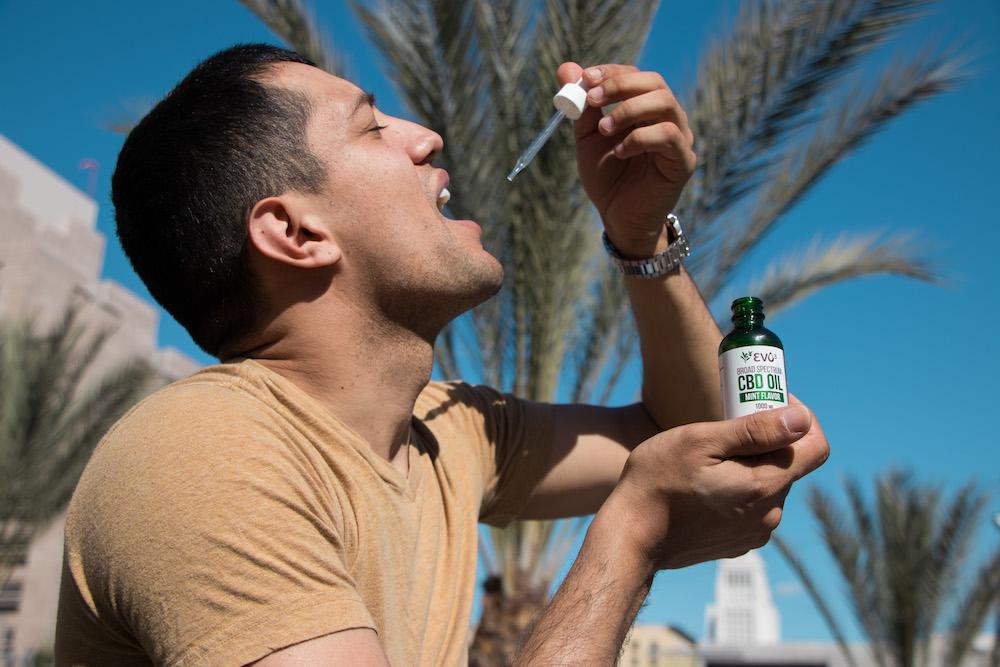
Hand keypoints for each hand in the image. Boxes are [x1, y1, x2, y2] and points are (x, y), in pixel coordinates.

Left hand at [557, 62, 696, 258]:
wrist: (618, 217)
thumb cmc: (607, 177)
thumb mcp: (587, 138)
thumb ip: (580, 106)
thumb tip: (566, 68)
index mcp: (646, 108)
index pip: (636, 75)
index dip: (611, 72)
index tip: (585, 79)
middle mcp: (667, 117)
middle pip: (654, 82)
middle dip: (621, 85)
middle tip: (593, 98)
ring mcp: (679, 137)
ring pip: (666, 104)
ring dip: (630, 110)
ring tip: (603, 128)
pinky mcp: (683, 161)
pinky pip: (669, 137)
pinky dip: (640, 138)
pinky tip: (619, 152)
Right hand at [598, 402, 828, 569]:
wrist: (631, 537)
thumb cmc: (657, 481)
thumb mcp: (700, 441)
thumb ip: (755, 430)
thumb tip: (802, 419)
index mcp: (765, 486)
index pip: (816, 446)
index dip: (799, 417)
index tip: (766, 401)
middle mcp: (770, 515)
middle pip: (788, 464)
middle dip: (766, 439)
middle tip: (726, 423)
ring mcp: (755, 533)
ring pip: (769, 485)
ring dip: (750, 464)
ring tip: (710, 457)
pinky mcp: (739, 543)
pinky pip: (753, 507)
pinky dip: (739, 488)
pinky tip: (705, 485)